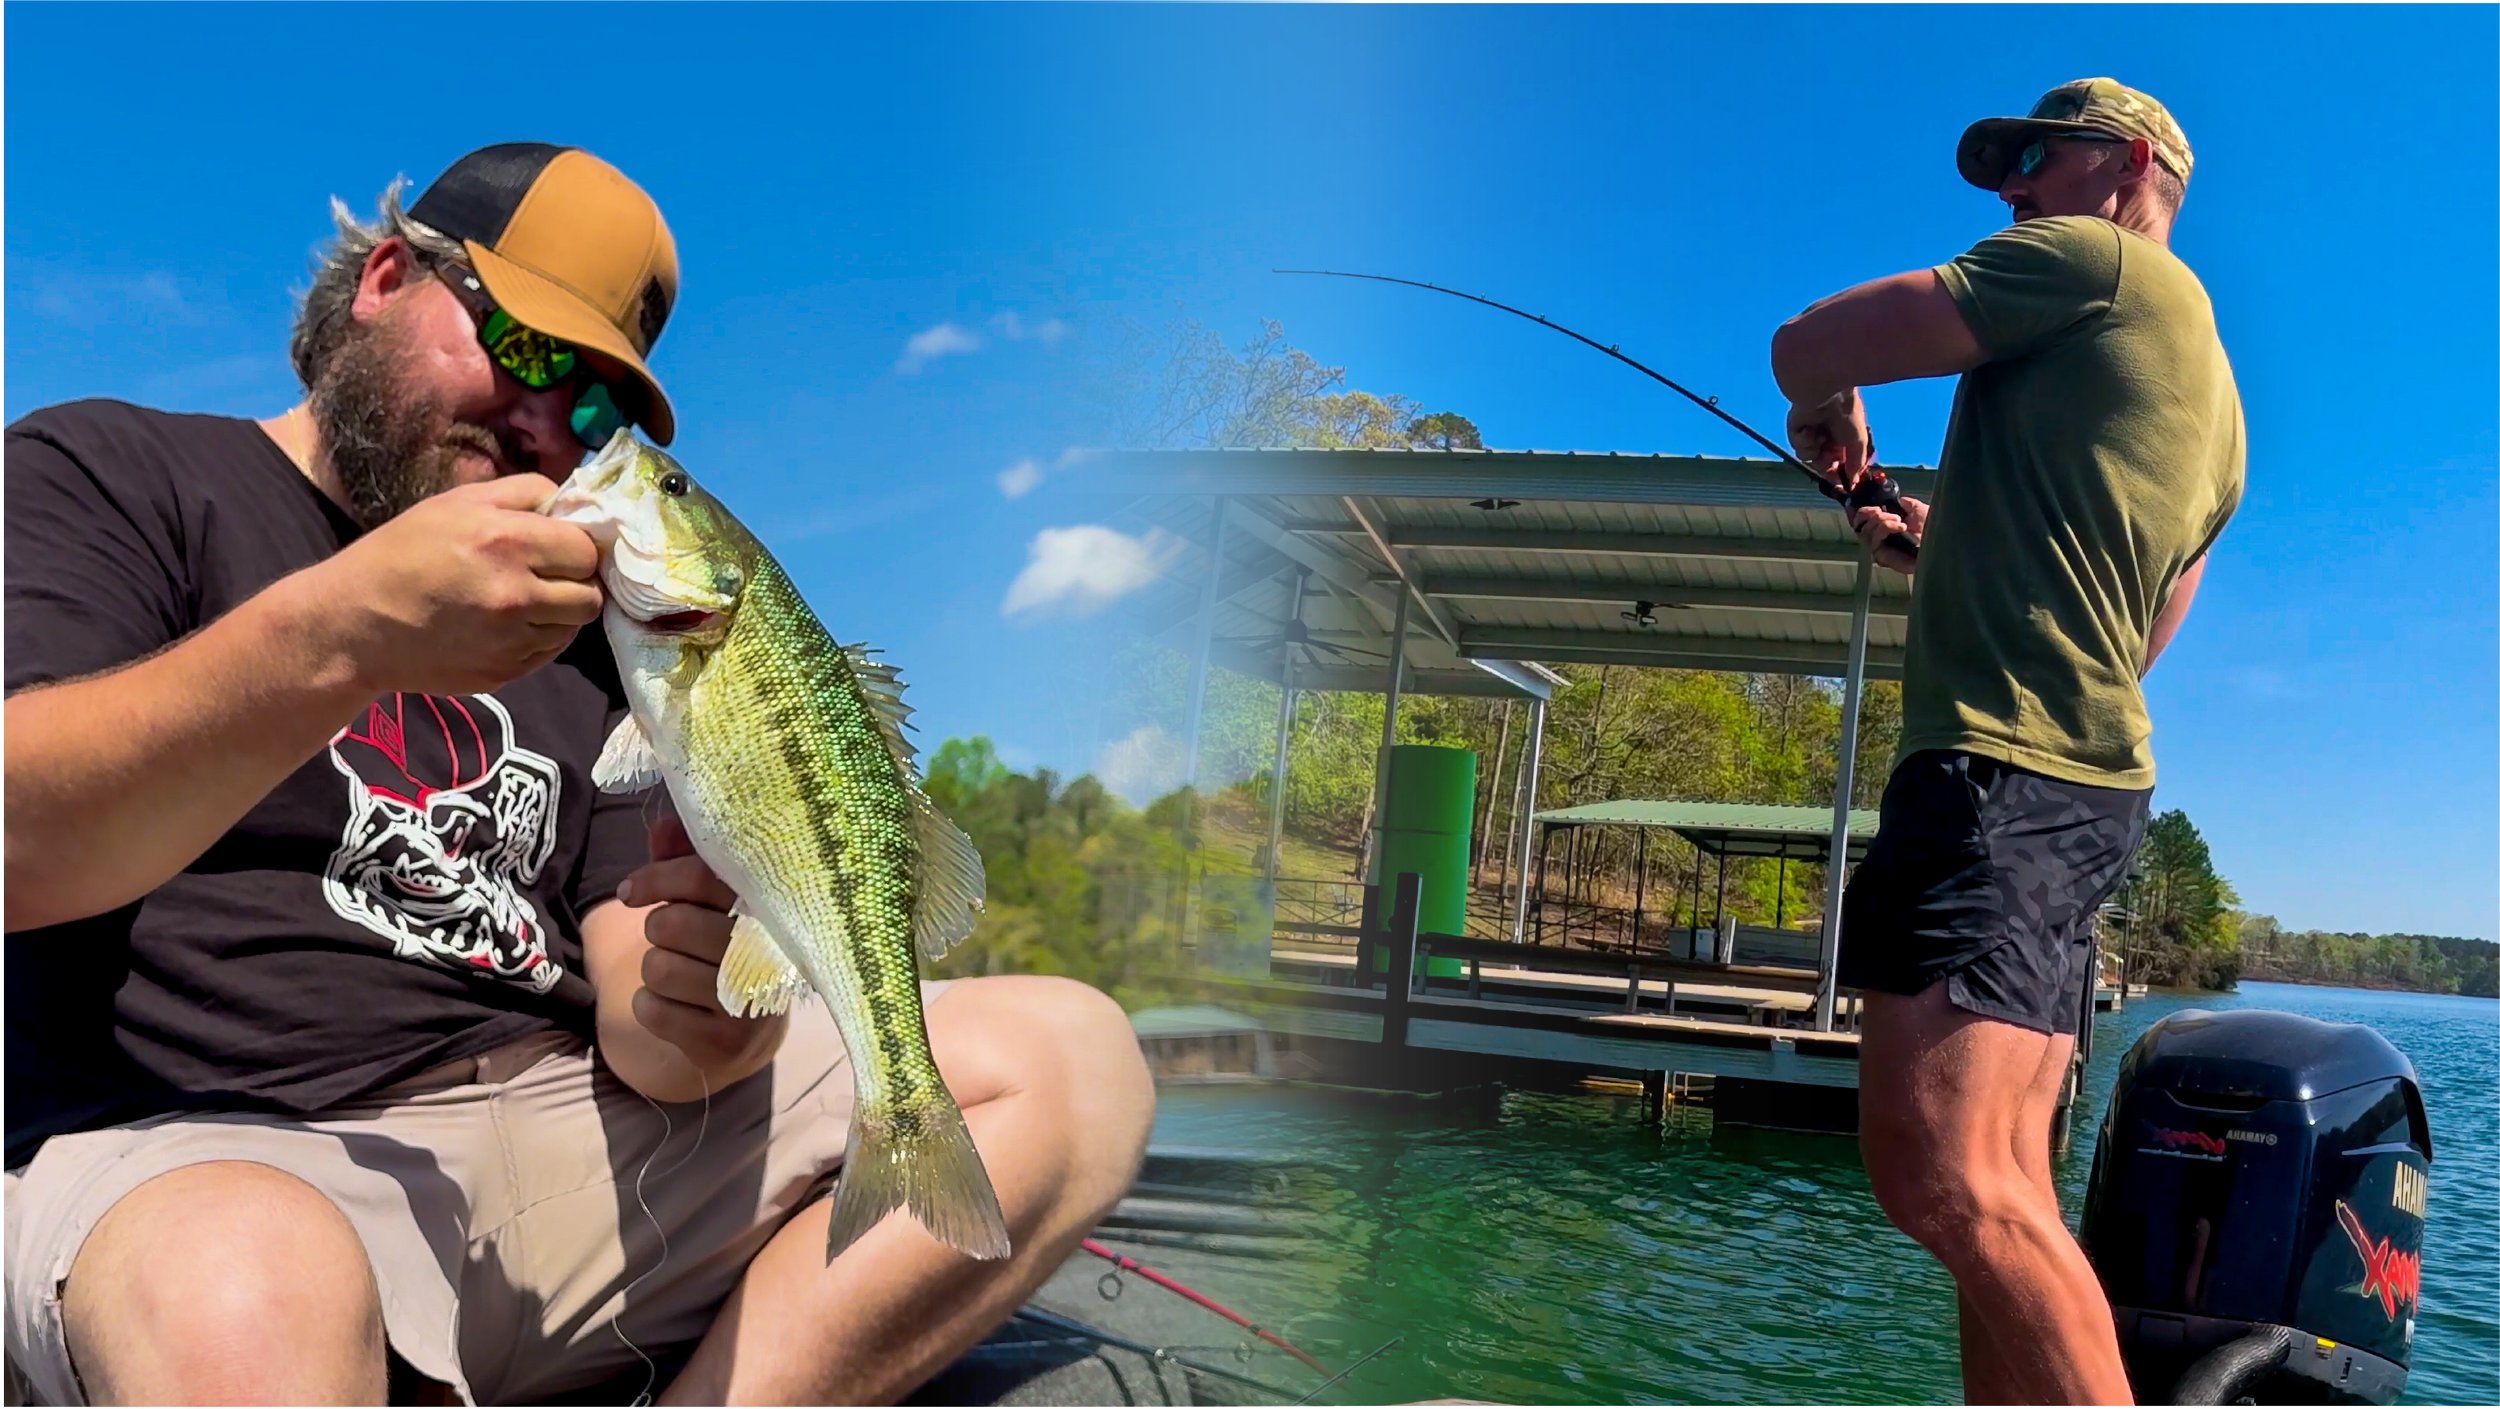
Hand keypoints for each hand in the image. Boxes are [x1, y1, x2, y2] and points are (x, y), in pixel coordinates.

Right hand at [307, 475, 603, 696]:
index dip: (579, 546)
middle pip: (590, 594)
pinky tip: (506, 623)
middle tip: (550, 574)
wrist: (354, 624)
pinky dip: (539, 637)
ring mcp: (512, 641)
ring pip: (574, 626)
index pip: (586, 549)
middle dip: (576, 581)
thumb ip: (523, 493)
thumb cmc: (402, 553)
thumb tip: (572, 501)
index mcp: (507, 542)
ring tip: (524, 598)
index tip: (563, 546)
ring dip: (560, 612)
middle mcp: (516, 595)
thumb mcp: (457, 502)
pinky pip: (549, 652)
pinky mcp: (505, 673)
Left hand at [615, 813, 786, 1074]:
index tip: (629, 891)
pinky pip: (653, 1011)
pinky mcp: (725, 1041)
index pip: (703, 877)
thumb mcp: (711, 904)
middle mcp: (767, 953)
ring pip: (659, 968)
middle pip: (672, 924)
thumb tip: (662, 825)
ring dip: (655, 970)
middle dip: (657, 929)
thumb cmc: (723, 950)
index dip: (657, 877)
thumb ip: (686, 863)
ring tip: (680, 975)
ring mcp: (748, 1001)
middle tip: (670, 938)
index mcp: (767, 909)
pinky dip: (650, 1006)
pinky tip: (676, 1008)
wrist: (750, 1037)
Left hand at [1785, 389, 1870, 486]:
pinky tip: (1810, 429)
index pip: (1839, 463)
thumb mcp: (1858, 442)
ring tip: (1820, 438)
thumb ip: (1856, 464)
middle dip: (1825, 466)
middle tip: (1828, 464)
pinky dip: (1805, 442)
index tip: (1840, 486)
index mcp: (1843, 439)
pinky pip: (1798, 447)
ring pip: (1809, 458)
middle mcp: (1826, 437)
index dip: (1839, 475)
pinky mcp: (1795, 431)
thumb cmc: (1847, 416)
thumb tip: (1853, 483)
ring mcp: (1810, 434)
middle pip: (1822, 464)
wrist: (1827, 396)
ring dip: (1816, 452)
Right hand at [1850, 494, 1927, 574]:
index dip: (1859, 512)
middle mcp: (1880, 539)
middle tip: (1882, 510)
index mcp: (1886, 527)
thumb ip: (1901, 503)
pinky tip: (1900, 527)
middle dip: (1869, 514)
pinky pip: (1874, 541)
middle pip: (1859, 526)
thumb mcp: (1915, 508)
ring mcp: (1880, 549)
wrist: (1942, 542)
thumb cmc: (1933, 528)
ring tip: (1899, 520)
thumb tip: (1890, 499)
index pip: (1863, 520)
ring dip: (1880, 521)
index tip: (1866, 505)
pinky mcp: (1882, 558)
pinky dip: (1885, 529)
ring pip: (1865, 532)